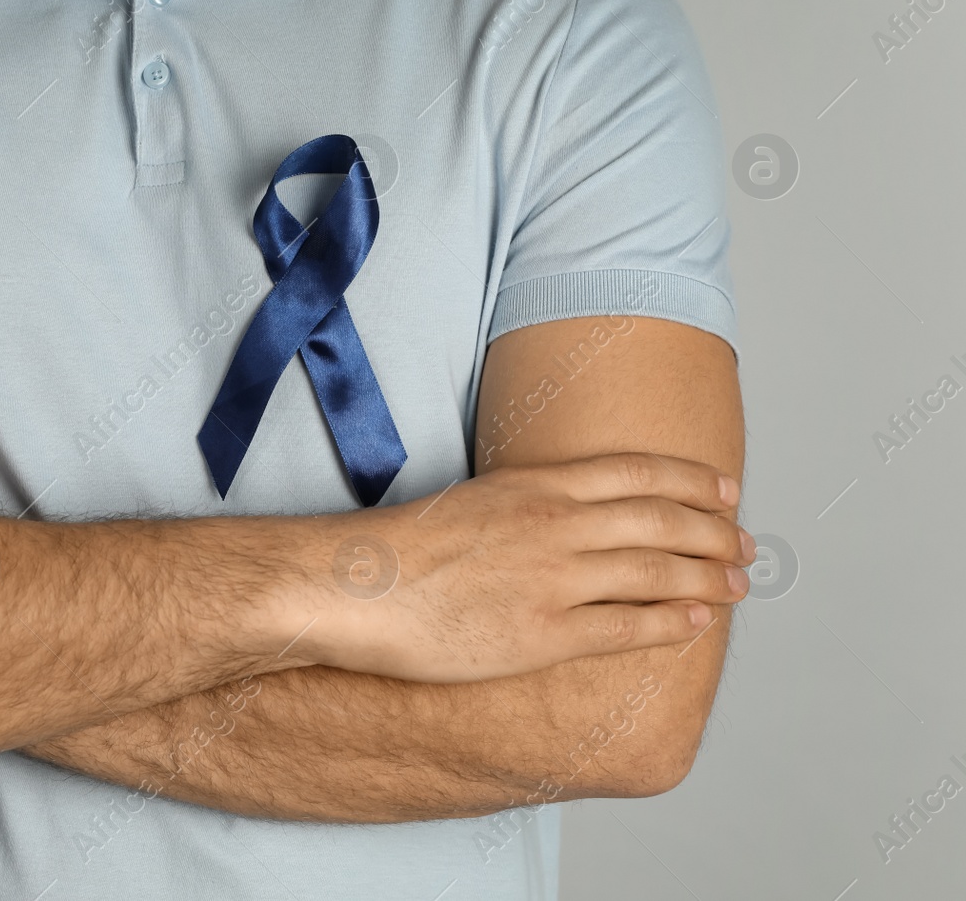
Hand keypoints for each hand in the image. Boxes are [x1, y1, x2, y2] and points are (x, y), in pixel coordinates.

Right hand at [292, 453, 750, 683]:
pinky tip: (695, 624)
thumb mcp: (475, 501)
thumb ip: (527, 504)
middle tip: (745, 545)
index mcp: (538, 485)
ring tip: (735, 586)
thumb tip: (564, 513)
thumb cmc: (404, 546)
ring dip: (707, 578)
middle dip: (715, 533)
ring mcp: (555, 580)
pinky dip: (671, 624)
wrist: (360, 586)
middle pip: (662, 521)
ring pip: (657, 573)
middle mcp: (557, 526)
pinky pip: (628, 628)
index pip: (638, 473)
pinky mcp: (544, 632)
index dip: (692, 481)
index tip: (725, 490)